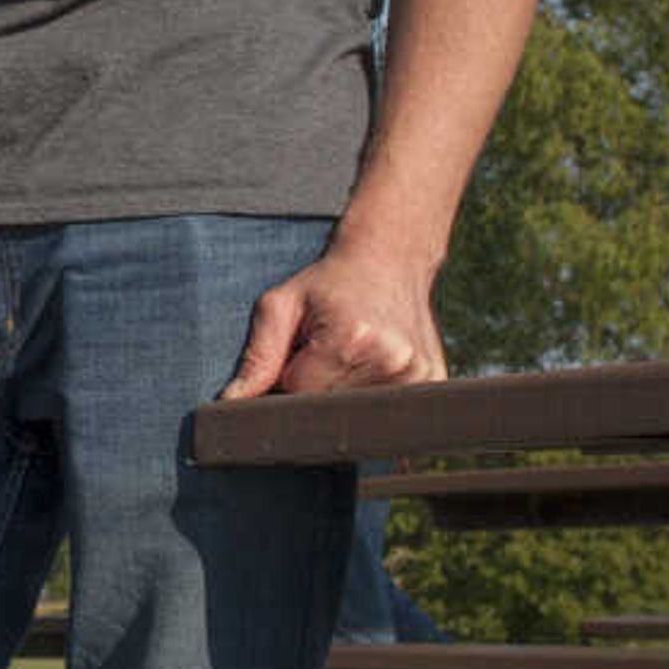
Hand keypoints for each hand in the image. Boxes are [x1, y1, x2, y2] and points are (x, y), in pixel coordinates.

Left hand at [220, 237, 445, 398]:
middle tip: (320, 354)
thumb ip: (257, 355)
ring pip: (357, 410)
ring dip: (342, 391)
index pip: (299, 394)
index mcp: (350, 339)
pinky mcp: (435, 380)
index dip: (288, 381)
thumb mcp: (281, 305)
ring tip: (347, 354)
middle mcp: (392, 360)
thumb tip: (233, 402)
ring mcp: (420, 374)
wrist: (389, 259)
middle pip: (329, 406)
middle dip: (314, 390)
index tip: (293, 359)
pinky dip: (370, 392)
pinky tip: (369, 363)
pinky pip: (387, 407)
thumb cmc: (328, 283)